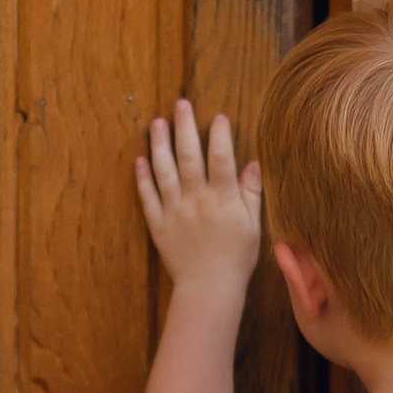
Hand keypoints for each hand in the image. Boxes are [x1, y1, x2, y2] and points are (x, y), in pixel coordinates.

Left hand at [137, 98, 262, 287]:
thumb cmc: (236, 258)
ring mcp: (174, 211)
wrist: (209, 288)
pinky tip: (140, 159)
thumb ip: (251, 193)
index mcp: (223, 199)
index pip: (221, 159)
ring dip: (159, 145)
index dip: (219, 136)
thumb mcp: (252, 225)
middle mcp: (197, 200)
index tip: (218, 117)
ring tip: (156, 123)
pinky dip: (142, 178)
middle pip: (189, 157)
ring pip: (165, 171)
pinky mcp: (158, 224)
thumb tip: (253, 163)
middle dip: (184, 127)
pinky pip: (148, 197)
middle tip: (180, 104)